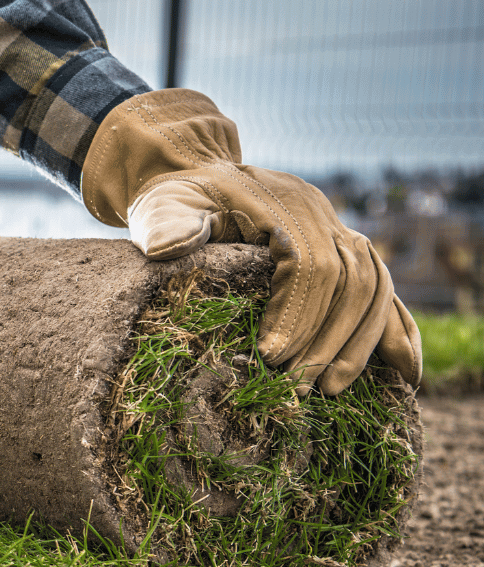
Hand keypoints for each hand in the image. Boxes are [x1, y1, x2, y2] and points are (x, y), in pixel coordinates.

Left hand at [83, 89, 420, 394]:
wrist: (200, 176)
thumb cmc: (177, 199)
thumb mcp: (162, 204)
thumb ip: (167, 224)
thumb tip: (170, 247)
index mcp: (280, 203)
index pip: (307, 262)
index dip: (296, 312)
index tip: (272, 357)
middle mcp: (320, 213)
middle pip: (348, 278)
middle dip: (326, 337)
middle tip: (298, 385)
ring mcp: (338, 229)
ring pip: (374, 285)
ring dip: (358, 341)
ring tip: (331, 389)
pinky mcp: (345, 249)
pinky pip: (383, 288)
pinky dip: (396, 329)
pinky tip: (404, 372)